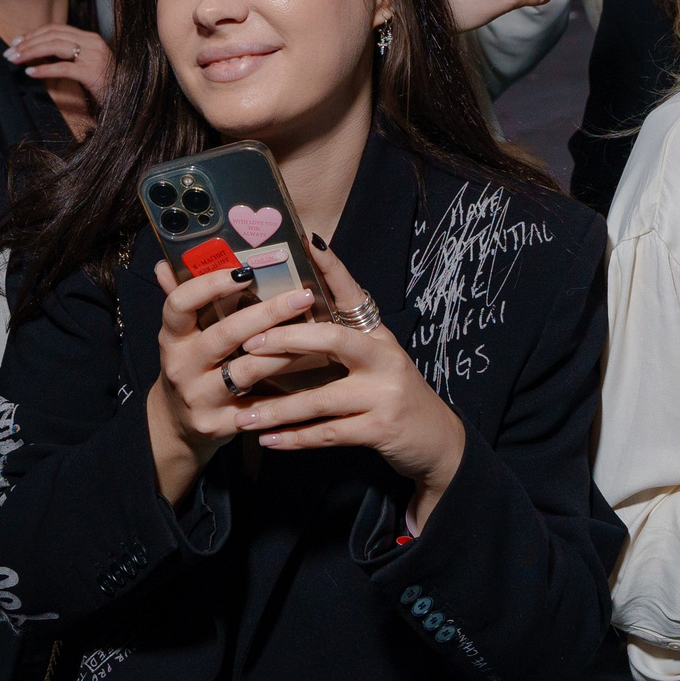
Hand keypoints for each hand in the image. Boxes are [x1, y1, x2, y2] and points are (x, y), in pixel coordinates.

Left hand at [4, 23, 112, 103]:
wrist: (127, 102)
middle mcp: (93, 42)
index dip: (34, 33)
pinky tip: (30, 72)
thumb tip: (37, 53)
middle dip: (28, 42)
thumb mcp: (85, 65)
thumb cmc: (104, 86)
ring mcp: (94, 56)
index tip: (16, 42)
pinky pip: (63, 68)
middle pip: (53, 35)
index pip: (56, 29)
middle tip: (9, 52)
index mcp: (90, 38)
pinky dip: (44, 69)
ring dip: (31, 52)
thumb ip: (67, 56)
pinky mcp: (93, 73)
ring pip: (55, 46)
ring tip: (15, 60)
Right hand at [147, 260, 338, 504]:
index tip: (246, 270)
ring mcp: (199, 397)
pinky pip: (260, 406)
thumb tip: (165, 262)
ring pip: (247, 370)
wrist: (177, 424)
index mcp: (171, 337)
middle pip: (225, 334)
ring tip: (316, 334)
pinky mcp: (218, 425)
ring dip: (284, 351)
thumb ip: (181, 298)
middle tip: (303, 296)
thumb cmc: (190, 366)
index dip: (210, 285)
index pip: (180, 304)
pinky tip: (313, 377)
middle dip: (267, 314)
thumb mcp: (181, 336)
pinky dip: (286, 393)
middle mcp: (181, 366)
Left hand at [229, 240, 467, 529]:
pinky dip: (294, 438)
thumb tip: (281, 324)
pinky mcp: (380, 428)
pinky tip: (267, 440)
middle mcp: (384, 358)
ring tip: (243, 415)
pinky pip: (328, 434)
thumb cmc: (390, 394)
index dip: (333, 268)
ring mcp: (384, 394)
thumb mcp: (373, 361)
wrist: (436, 440)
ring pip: (320, 398)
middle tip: (247, 344)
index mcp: (377, 335)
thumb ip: (337, 343)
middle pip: (332, 340)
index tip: (308, 241)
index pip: (352, 294)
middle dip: (286, 340)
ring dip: (277, 409)